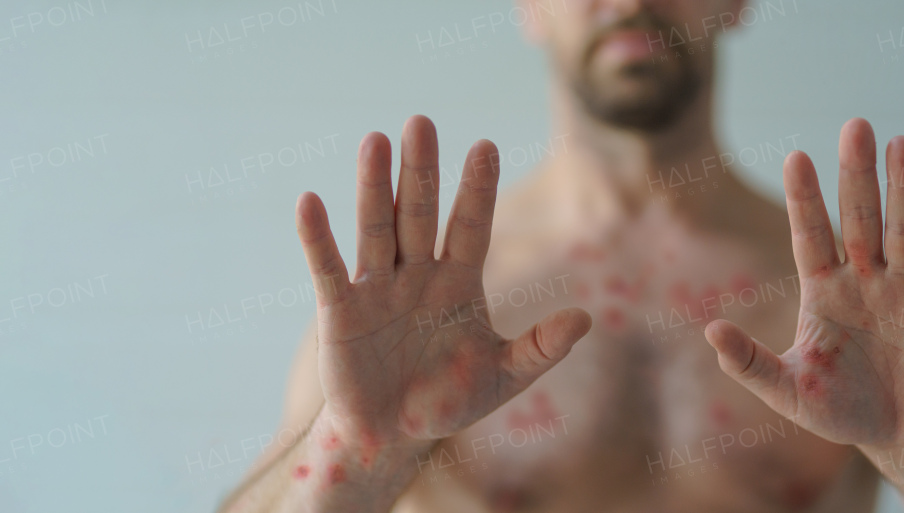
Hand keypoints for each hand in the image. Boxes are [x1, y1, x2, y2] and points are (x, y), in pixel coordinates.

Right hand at [294, 116, 591, 452]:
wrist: (394, 437)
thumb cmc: (449, 400)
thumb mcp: (504, 377)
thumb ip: (542, 348)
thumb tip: (585, 319)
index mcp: (458, 283)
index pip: (471, 227)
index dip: (477, 190)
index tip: (486, 146)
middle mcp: (418, 275)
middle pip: (420, 214)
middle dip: (422, 172)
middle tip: (421, 121)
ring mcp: (378, 289)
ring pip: (376, 230)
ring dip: (373, 188)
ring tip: (374, 141)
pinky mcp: (340, 313)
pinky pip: (328, 270)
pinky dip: (318, 239)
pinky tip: (310, 202)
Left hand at [704, 118, 903, 447]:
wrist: (902, 439)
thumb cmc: (841, 412)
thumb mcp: (788, 392)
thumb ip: (749, 364)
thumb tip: (709, 331)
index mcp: (824, 292)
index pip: (810, 236)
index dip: (804, 199)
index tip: (794, 157)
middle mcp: (865, 279)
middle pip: (859, 218)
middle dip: (856, 175)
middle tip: (855, 126)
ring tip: (902, 142)